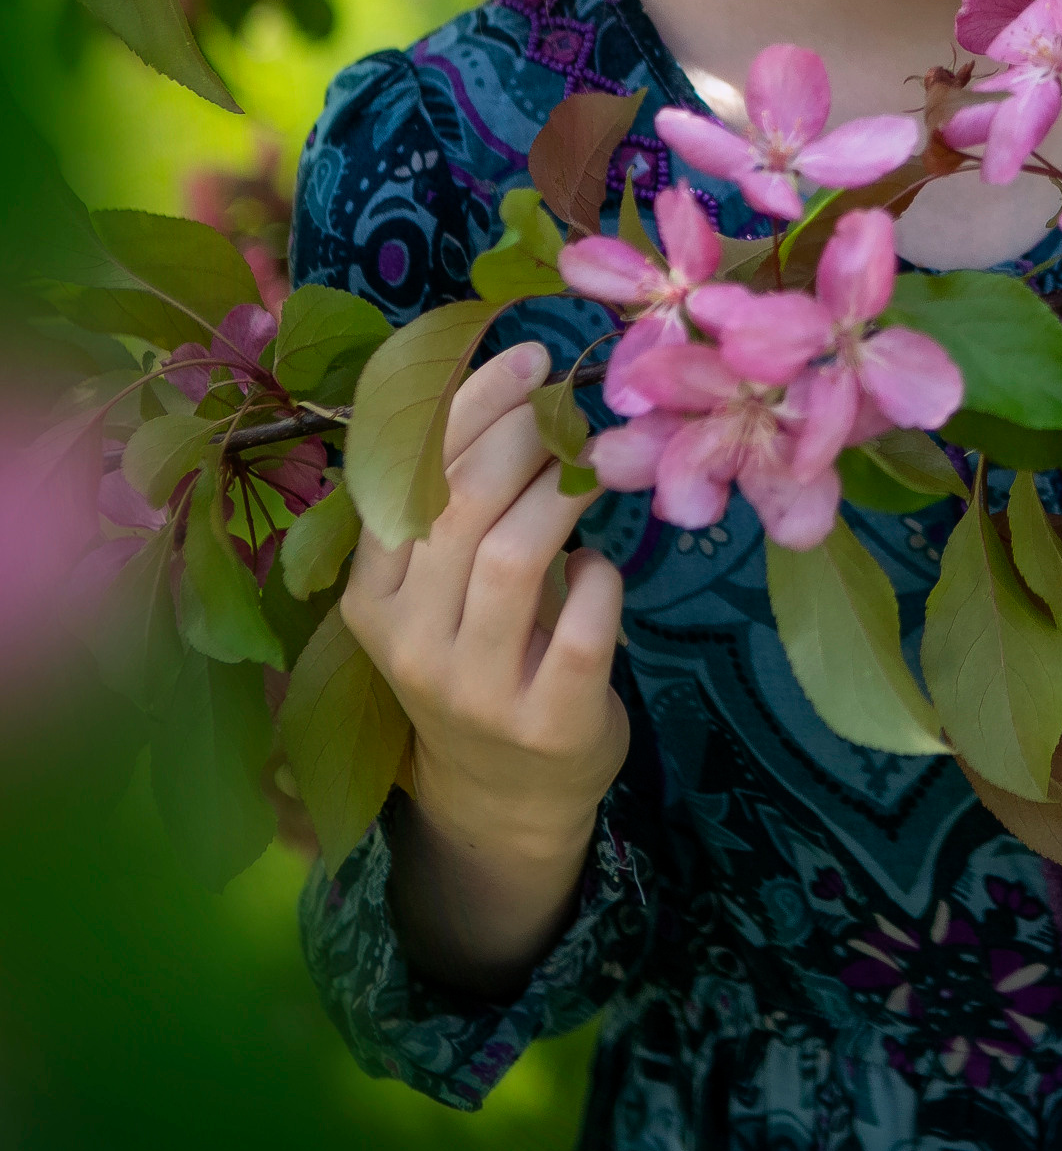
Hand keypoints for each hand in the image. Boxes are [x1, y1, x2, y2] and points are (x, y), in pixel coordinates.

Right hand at [342, 340, 627, 988]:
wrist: (505, 795)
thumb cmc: (477, 657)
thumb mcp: (440, 589)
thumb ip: (457, 503)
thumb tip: (518, 378)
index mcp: (368, 598)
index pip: (405, 481)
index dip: (466, 405)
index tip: (525, 355)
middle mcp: (407, 644)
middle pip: (458, 509)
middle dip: (521, 435)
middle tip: (568, 401)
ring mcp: (474, 689)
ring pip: (512, 557)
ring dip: (562, 492)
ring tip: (594, 464)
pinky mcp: (547, 722)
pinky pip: (583, 623)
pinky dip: (602, 575)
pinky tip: (603, 563)